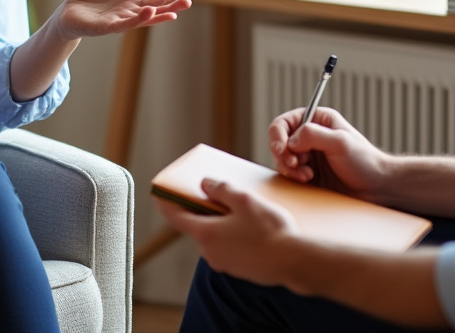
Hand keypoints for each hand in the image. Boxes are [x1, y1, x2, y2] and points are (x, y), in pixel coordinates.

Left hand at [52, 0, 194, 40]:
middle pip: (157, 3)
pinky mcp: (110, 26)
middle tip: (189, 0)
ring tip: (178, 10)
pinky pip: (127, 22)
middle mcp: (132, 5)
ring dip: (162, 13)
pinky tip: (150, 12)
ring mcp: (123, 17)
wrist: (68, 10)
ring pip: (147, 16)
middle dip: (173, 3)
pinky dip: (139, 18)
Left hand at [156, 178, 298, 286]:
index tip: (159, 195)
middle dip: (205, 211)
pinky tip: (254, 229)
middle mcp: (210, 252)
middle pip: (199, 226)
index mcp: (206, 234)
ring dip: (223, 224)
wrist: (294, 262)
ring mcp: (224, 264)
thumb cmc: (270, 230)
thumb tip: (205, 184)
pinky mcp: (239, 270)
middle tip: (217, 195)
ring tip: (244, 211)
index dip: (167, 204)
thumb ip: (221, 190)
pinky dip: (235, 236)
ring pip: (216, 237)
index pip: (177, 217)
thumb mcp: (245, 201)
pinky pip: (230, 248)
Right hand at [269, 107, 389, 201]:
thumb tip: (291, 141)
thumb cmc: (365, 161)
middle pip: (280, 142)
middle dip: (284, 155)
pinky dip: (294, 178)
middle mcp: (310, 136)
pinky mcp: (308, 173)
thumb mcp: (341, 142)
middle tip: (295, 165)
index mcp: (318, 120)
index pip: (285, 122)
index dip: (278, 135)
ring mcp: (308, 155)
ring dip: (290, 168)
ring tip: (308, 175)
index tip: (281, 149)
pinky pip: (290, 174)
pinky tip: (309, 180)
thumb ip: (313, 135)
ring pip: (283, 159)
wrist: (376, 187)